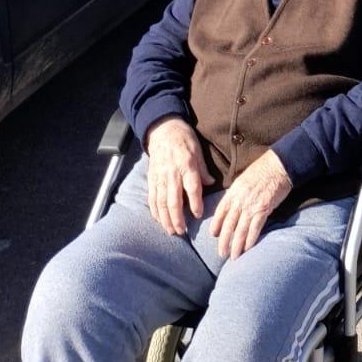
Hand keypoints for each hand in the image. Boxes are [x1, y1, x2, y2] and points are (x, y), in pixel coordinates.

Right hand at [146, 117, 213, 235]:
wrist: (163, 130)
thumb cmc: (184, 139)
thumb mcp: (198, 150)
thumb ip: (203, 169)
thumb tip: (210, 184)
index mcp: (186, 165)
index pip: (192, 188)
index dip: (195, 203)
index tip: (198, 215)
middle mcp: (172, 173)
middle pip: (173, 200)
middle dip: (177, 218)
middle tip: (182, 231)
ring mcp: (159, 176)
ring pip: (160, 202)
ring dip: (165, 219)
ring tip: (171, 231)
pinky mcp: (151, 178)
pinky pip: (152, 198)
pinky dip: (155, 211)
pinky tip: (159, 220)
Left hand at [210, 147, 291, 259]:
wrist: (278, 165)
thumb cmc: (262, 170)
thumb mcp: (243, 178)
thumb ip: (236, 193)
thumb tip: (231, 205)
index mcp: (233, 191)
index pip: (220, 211)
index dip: (216, 224)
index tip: (213, 234)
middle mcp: (240, 200)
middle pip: (228, 224)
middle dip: (224, 241)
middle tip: (221, 253)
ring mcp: (251, 206)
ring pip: (240, 230)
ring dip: (236, 245)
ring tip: (234, 257)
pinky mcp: (263, 210)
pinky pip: (255, 228)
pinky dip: (251, 240)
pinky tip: (248, 249)